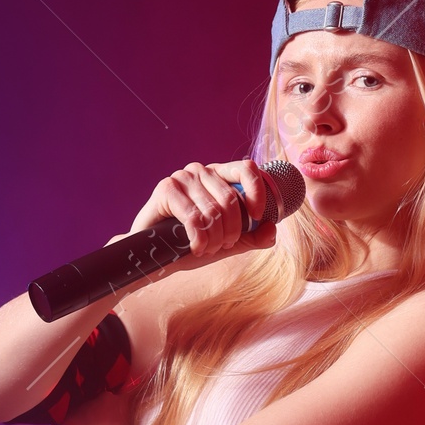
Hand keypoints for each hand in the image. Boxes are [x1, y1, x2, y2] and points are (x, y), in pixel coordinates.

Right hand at [125, 159, 274, 273]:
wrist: (153, 255)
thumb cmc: (189, 244)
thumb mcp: (226, 243)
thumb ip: (251, 237)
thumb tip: (272, 229)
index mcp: (219, 176)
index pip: (247, 169)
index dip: (257, 191)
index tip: (256, 217)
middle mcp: (201, 171)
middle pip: (231, 199)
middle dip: (232, 232)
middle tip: (221, 246)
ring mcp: (182, 178)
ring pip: (214, 211)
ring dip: (214, 239)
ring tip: (206, 249)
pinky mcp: (166, 189)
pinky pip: (194, 217)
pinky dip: (199, 240)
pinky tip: (194, 248)